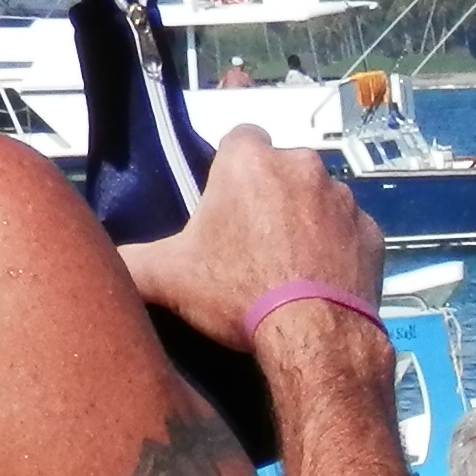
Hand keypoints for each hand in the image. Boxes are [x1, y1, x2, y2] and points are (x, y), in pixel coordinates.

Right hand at [113, 131, 382, 349]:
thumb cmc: (239, 296)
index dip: (231, 167)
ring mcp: (342, 197)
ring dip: (306, 219)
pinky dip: (338, 247)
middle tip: (253, 240)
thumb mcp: (167, 276)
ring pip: (318, 196)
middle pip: (280, 167)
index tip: (226, 199)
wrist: (314, 338)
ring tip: (289, 264)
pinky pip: (350, 230)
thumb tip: (104, 261)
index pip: (239, 137)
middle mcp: (300, 165)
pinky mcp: (372, 231)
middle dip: (269, 194)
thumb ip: (128, 259)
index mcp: (248, 160)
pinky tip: (321, 278)